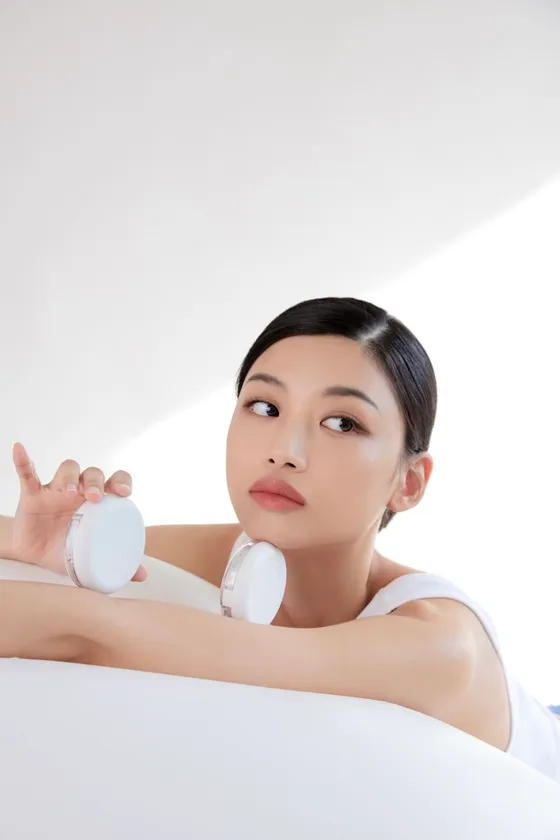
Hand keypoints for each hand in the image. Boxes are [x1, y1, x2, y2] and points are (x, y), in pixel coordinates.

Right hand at [11, 442, 146, 579]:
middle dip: (95, 482)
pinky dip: (24, 461)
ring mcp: (56, 490)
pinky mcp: (32, 494)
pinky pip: (28, 473)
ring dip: (70, 477)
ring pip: (67, 470)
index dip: (122, 482)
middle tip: (94, 498)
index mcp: (100, 503)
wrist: (36, 558)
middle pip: (92, 474)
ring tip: (69, 492)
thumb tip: (142, 576)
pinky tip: (20, 449)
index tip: (124, 493)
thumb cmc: (69, 551)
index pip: (115, 481)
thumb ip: (118, 565)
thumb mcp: (93, 560)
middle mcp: (80, 491)